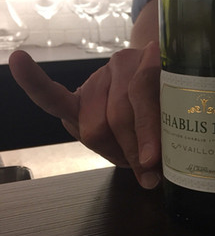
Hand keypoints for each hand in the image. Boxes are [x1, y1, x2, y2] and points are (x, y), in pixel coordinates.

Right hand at [8, 41, 161, 188]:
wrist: (147, 76)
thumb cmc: (163, 103)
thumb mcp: (173, 113)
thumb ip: (167, 132)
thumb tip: (157, 173)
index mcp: (151, 62)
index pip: (143, 95)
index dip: (146, 130)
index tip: (151, 161)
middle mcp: (122, 64)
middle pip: (116, 117)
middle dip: (132, 151)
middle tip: (149, 173)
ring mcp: (98, 78)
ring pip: (95, 126)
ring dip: (113, 151)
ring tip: (129, 159)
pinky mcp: (77, 96)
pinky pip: (52, 96)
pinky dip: (34, 83)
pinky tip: (19, 62)